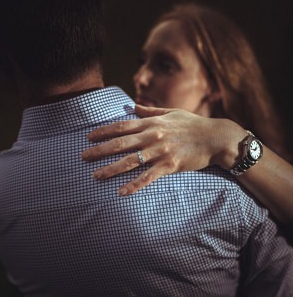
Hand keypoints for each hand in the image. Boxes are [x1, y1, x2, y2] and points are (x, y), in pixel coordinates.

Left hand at [81, 104, 245, 195]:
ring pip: (130, 161)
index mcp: (151, 123)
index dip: (103, 132)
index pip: (121, 126)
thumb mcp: (171, 112)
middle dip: (99, 150)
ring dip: (110, 169)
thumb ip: (149, 110)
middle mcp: (152, 136)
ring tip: (95, 176)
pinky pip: (148, 177)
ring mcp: (160, 151)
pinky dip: (134, 185)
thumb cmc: (193, 124)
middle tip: (82, 157)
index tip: (88, 137)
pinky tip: (121, 192)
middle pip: (120, 144)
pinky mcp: (169, 165)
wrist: (217, 137)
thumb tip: (131, 106)